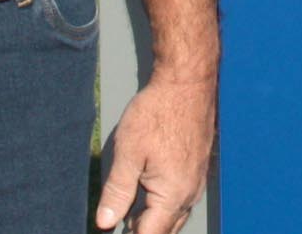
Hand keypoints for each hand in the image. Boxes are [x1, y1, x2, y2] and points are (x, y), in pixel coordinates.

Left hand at [95, 75, 213, 231]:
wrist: (187, 83)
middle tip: (118, 223)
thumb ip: (117, 192)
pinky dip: (163, 206)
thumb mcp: (128, 152)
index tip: (111, 232)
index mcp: (173, 195)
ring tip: (128, 215)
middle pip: (164, 231)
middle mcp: (189, 194)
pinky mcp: (197, 169)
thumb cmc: (157, 113)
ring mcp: (196, 182)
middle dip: (142, 232)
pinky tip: (146, 194)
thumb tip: (105, 224)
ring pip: (174, 217)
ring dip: (153, 221)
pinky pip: (180, 201)